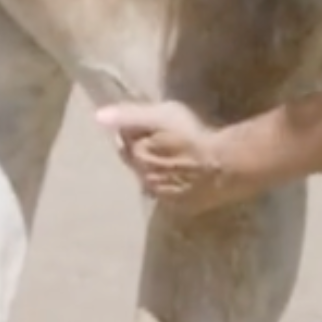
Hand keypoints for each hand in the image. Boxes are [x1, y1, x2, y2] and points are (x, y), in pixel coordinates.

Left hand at [96, 100, 233, 214]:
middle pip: (137, 165)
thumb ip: (130, 116)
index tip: (137, 127)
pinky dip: (174, 187)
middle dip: (141, 156)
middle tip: (153, 145)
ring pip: (154, 182)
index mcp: (137, 158)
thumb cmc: (192, 137)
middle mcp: (145, 180)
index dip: (130, 134)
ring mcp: (165, 196)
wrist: (224, 166)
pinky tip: (184, 180)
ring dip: (157, 173)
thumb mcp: (161, 116)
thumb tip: (97, 117)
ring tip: (169, 163)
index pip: (124, 144)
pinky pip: (173, 195)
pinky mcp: (184, 206)